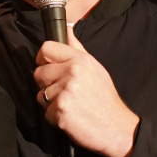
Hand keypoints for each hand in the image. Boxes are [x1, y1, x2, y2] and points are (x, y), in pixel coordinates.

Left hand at [34, 29, 138, 156]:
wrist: (117, 128)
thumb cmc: (104, 98)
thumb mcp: (95, 68)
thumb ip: (77, 49)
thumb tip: (67, 29)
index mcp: (80, 60)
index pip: (46, 48)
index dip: (43, 59)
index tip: (48, 67)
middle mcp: (72, 72)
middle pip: (38, 73)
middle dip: (47, 84)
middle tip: (64, 92)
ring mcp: (65, 92)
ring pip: (40, 94)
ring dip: (51, 103)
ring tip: (71, 105)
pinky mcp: (60, 111)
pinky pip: (46, 112)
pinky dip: (55, 118)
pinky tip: (71, 117)